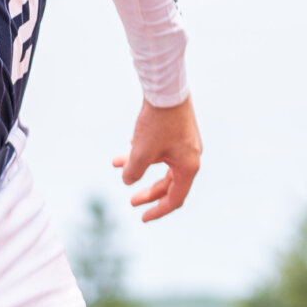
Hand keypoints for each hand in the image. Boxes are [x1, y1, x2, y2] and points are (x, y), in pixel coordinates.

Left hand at [114, 97, 200, 221]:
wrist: (166, 88)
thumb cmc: (158, 122)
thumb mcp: (142, 151)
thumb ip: (134, 171)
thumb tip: (128, 180)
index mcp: (188, 167)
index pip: (174, 198)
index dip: (157, 210)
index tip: (142, 218)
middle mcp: (190, 157)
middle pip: (169, 184)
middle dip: (149, 192)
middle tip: (131, 201)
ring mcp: (185, 144)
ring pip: (161, 164)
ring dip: (139, 166)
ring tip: (116, 163)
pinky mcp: (177, 131)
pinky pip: (160, 149)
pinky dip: (145, 152)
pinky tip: (129, 146)